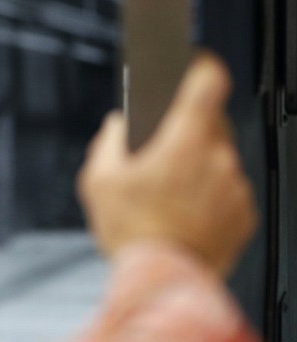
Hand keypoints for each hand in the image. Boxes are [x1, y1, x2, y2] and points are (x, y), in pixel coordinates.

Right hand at [77, 53, 256, 276]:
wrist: (162, 280)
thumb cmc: (130, 231)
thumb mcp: (98, 180)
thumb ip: (108, 142)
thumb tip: (118, 126)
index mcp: (183, 139)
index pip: (208, 81)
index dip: (201, 65)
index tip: (194, 61)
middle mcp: (217, 157)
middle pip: (210, 123)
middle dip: (187, 130)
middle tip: (161, 153)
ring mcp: (235, 185)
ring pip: (218, 159)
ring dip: (199, 166)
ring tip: (170, 195)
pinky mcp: (244, 213)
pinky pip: (227, 191)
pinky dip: (210, 195)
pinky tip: (185, 214)